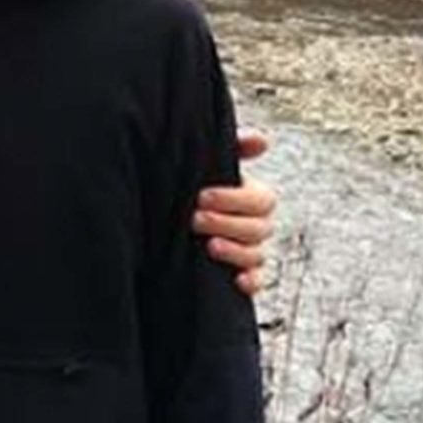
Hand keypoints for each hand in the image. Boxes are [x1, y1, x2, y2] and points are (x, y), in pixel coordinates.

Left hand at [195, 129, 276, 295]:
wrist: (161, 223)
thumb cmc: (191, 189)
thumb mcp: (206, 168)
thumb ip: (231, 149)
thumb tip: (261, 140)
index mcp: (249, 199)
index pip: (261, 200)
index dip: (235, 199)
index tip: (202, 197)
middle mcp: (253, 225)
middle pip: (260, 228)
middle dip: (228, 223)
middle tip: (195, 219)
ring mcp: (248, 251)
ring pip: (257, 254)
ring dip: (236, 251)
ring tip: (208, 246)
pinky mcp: (238, 274)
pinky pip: (256, 281)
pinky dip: (251, 282)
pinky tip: (236, 280)